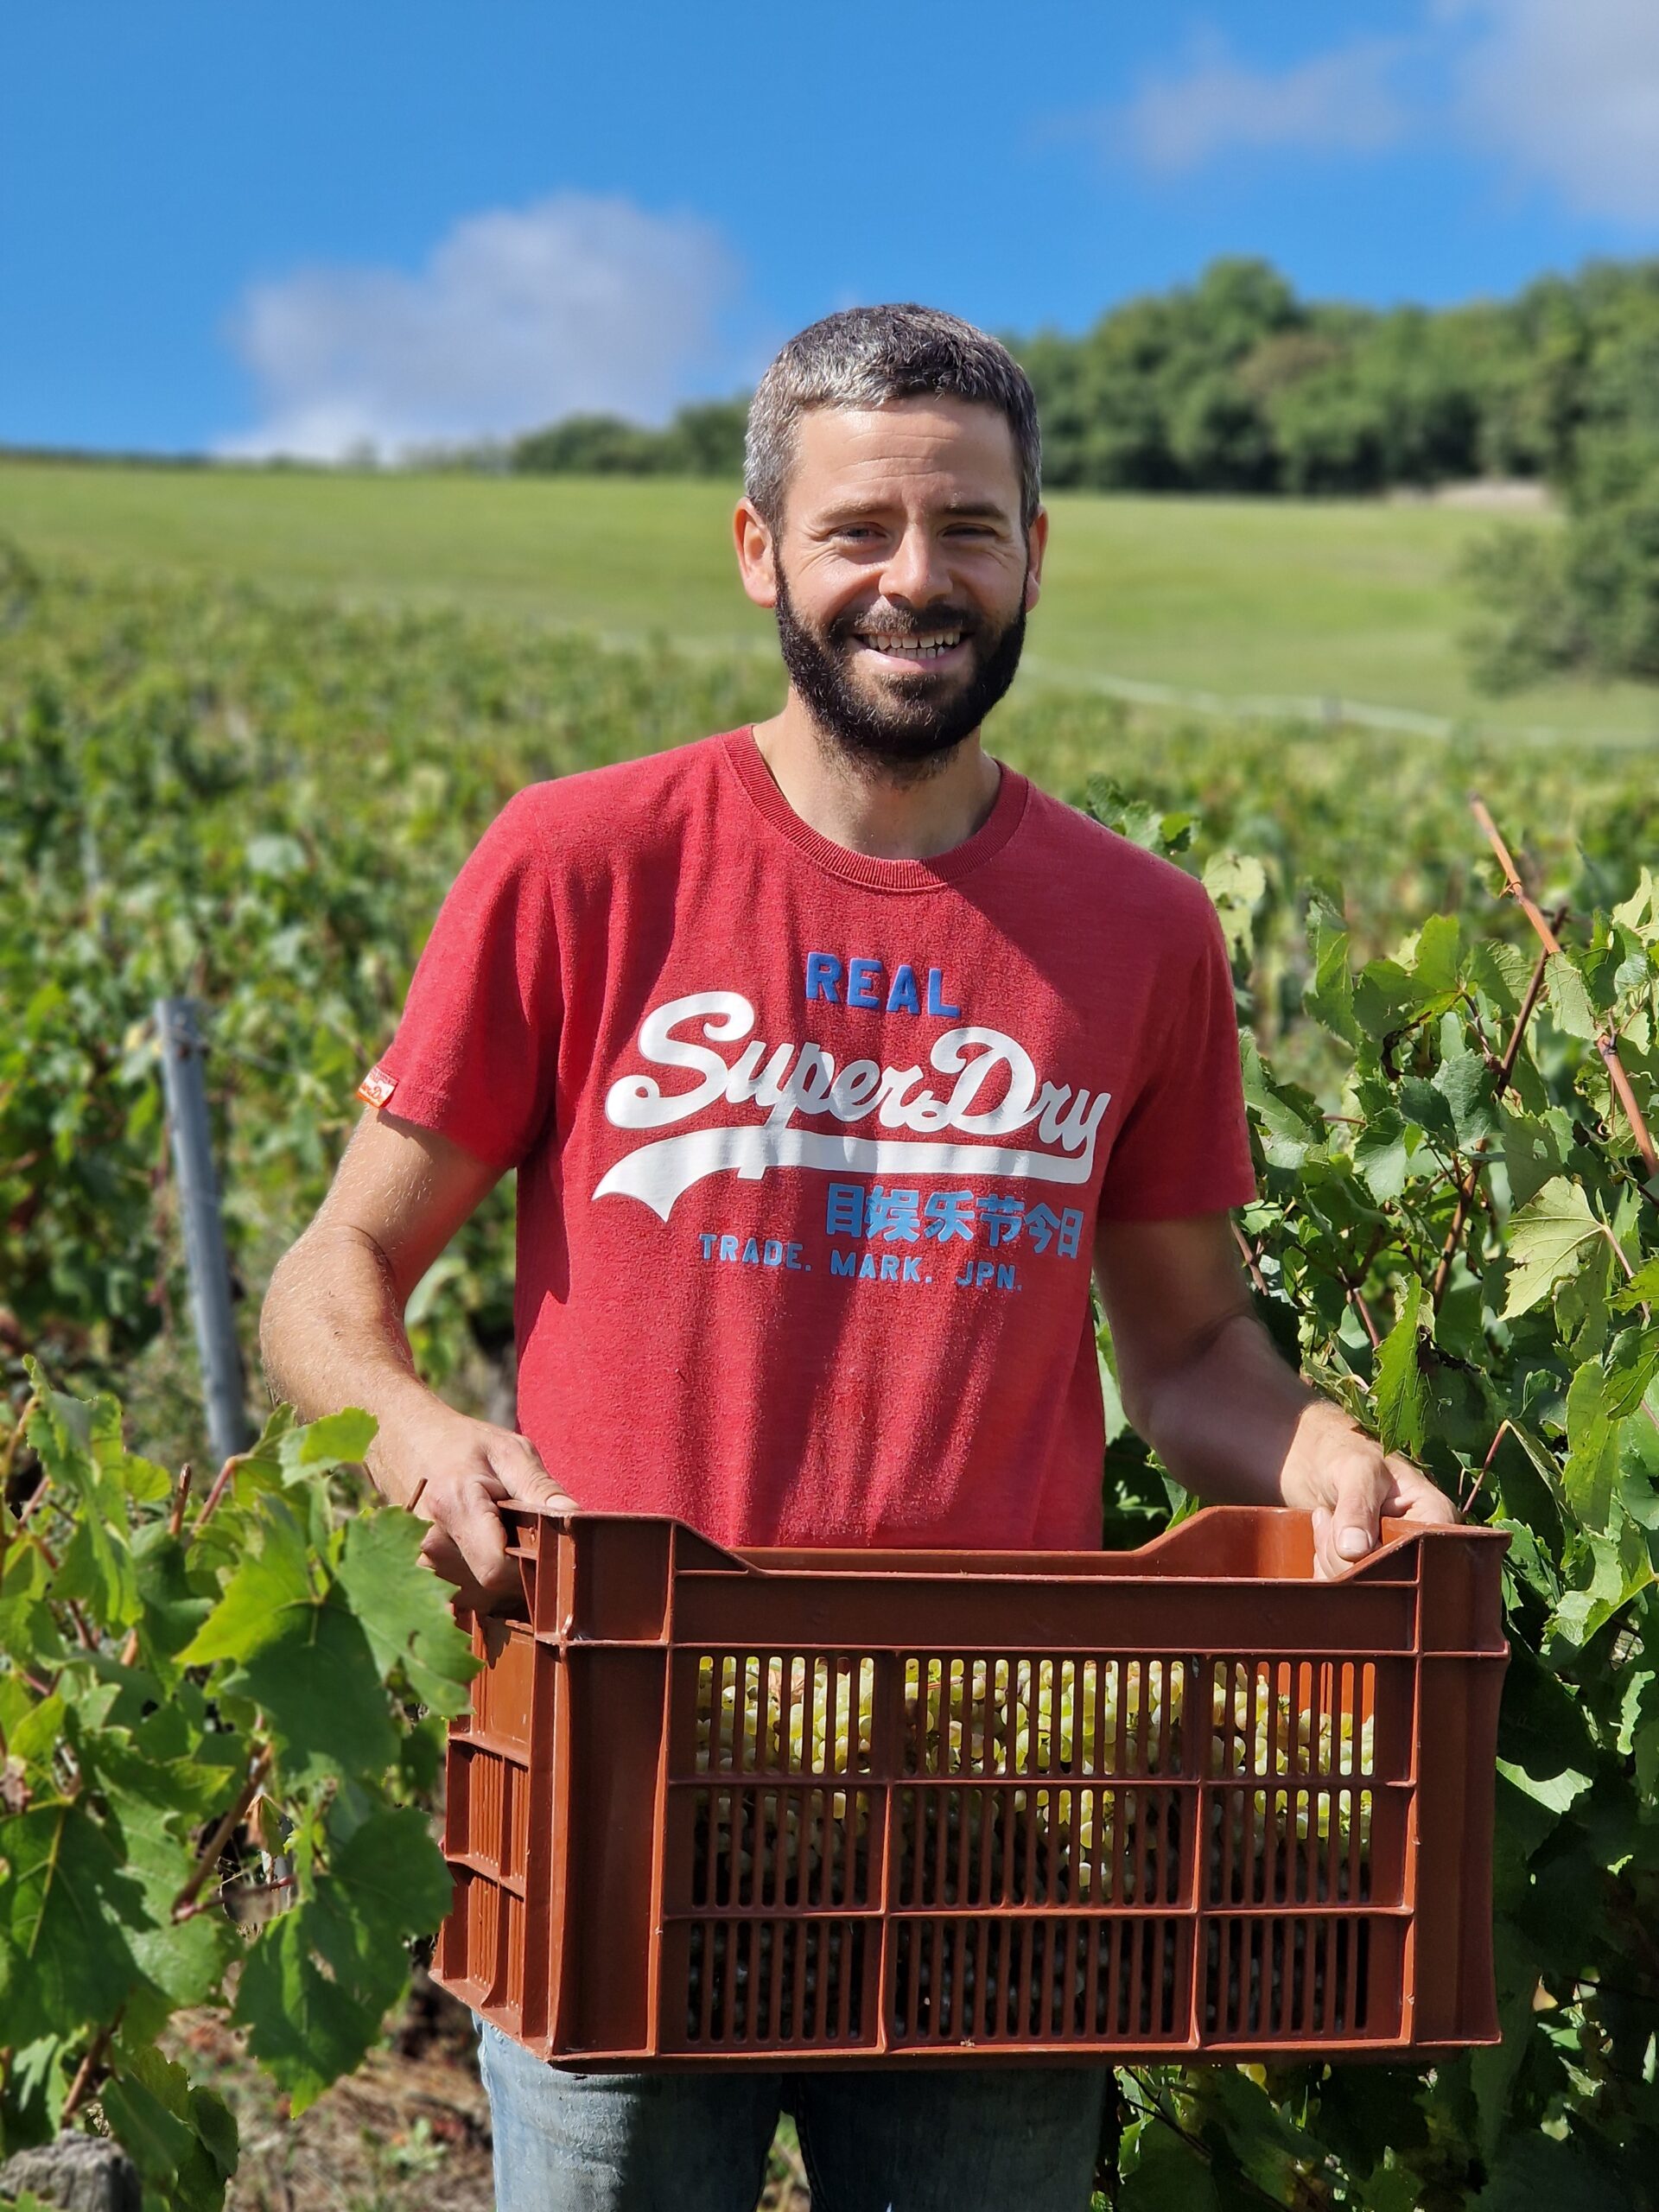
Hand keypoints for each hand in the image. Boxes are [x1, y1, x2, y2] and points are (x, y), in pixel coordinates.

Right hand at [372, 1402, 577, 1612]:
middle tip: (521, 1530)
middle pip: (493, 1587)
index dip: (531, 1565)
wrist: (407, 1444)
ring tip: (498, 1536)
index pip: (499, 1570)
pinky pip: (465, 1598)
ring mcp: (418, 1565)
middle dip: (520, 1568)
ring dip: (501, 1577)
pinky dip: (482, 1584)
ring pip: (481, 1597)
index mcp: (454, 1506)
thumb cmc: (466, 1447)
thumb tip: (576, 1519)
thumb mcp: (511, 1453)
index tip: (546, 1544)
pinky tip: (484, 1552)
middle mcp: (429, 1544)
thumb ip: (541, 1489)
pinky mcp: (418, 1577)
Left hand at [1281, 1402, 1456, 1579]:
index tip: (1349, 1540)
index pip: (1420, 1556)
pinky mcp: (1370, 1573)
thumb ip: (1357, 1504)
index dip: (1380, 1556)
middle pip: (1389, 1580)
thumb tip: (1354, 1551)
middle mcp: (1422, 1546)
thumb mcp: (1354, 1469)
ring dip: (1330, 1561)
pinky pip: (1348, 1594)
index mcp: (1435, 1516)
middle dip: (1346, 1558)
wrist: (1315, 1459)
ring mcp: (1396, 1563)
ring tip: (1325, 1519)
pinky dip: (1324, 1571)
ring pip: (1364, 1590)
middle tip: (1326, 1519)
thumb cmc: (1345, 1453)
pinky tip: (1321, 1539)